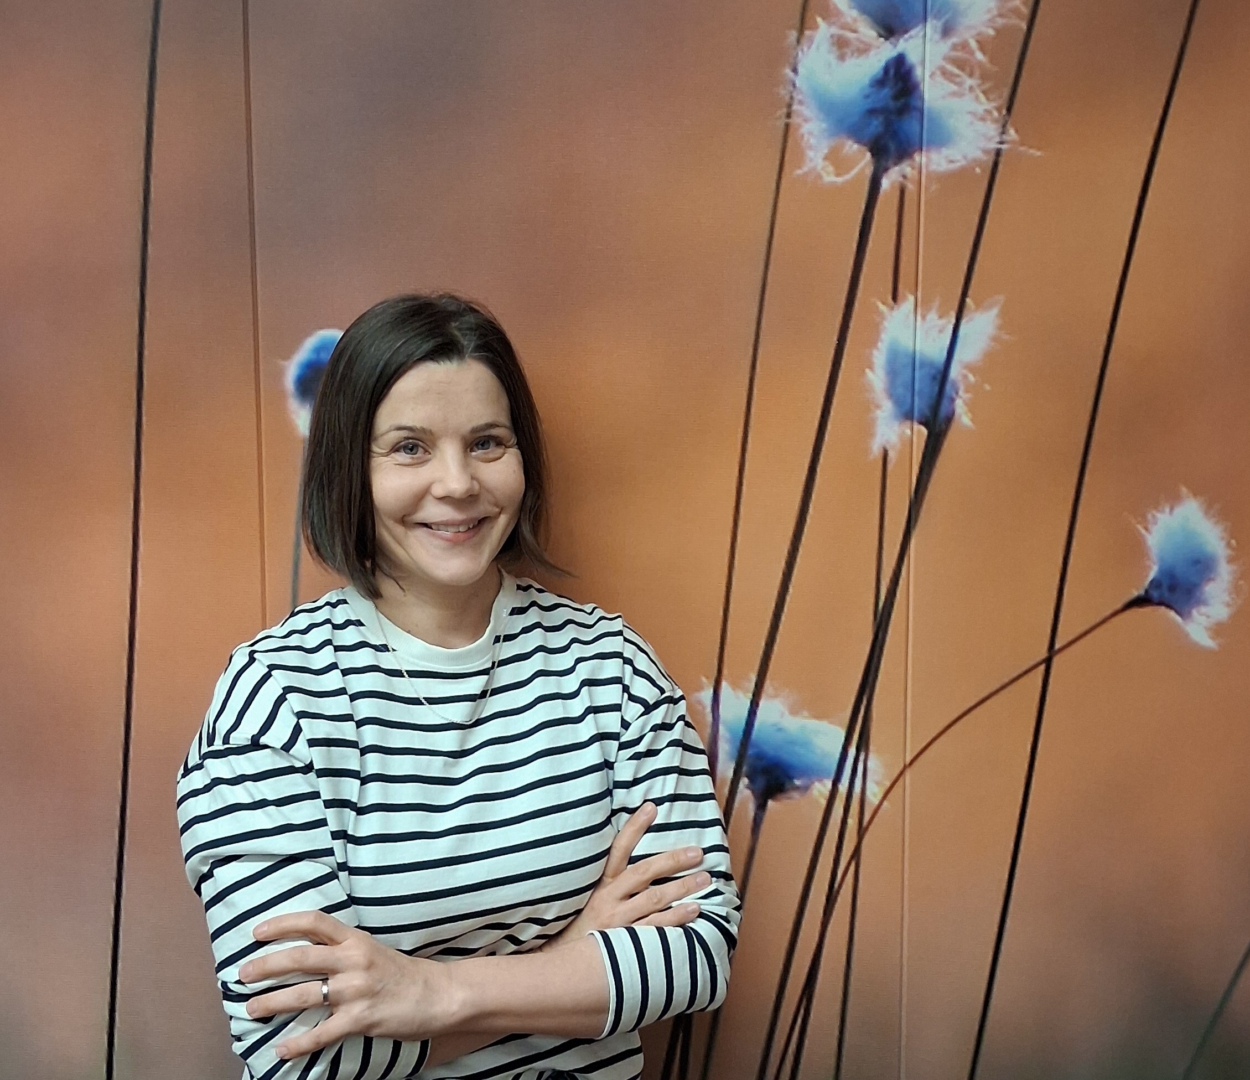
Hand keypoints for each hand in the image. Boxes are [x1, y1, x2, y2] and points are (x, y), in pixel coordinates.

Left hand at [239, 911, 449, 1059]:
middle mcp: (354, 961)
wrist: (436, 995)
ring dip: (272, 1002)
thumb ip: (341, 949)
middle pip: (301, 957)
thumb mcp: (371, 950)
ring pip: (304, 994)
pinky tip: (281, 1050)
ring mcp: (357, 990)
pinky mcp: (361, 1019)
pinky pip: (322, 1033)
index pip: (314, 922)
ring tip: (251, 1009)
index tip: (257, 932)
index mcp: (356, 940)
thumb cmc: (401, 974)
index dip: (283, 924)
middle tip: (242, 973)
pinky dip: (298, 1044)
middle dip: (266, 965)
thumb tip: (303, 953)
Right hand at [540, 802, 708, 950]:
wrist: (561, 965)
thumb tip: (631, 861)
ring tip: (705, 878)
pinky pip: (655, 928)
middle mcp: (609, 898)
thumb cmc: (580, 928)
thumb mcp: (586, 898)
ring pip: (654, 898)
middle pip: (644, 872)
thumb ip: (609, 882)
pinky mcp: (625, 942)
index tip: (651, 807)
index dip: (634, 827)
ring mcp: (618, 920)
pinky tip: (694, 910)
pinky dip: (676, 918)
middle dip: (673, 860)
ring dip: (682, 887)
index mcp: (600, 884)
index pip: (618, 848)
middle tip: (697, 852)